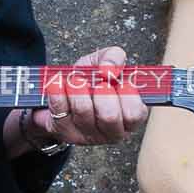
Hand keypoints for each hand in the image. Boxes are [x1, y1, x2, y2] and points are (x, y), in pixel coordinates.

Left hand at [31, 45, 148, 147]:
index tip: (120, 82)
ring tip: (76, 80)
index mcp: (128, 116)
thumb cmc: (90, 80)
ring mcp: (88, 135)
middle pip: (110, 117)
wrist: (62, 94)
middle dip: (102, 94)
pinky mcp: (66, 132)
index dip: (128, 96)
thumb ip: (114, 57)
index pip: (135, 114)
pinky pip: (60, 110)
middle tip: (98, 83)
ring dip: (78, 89)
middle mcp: (111, 131)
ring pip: (83, 112)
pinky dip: (58, 91)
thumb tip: (108, 69)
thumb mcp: (104, 62)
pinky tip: (59, 84)